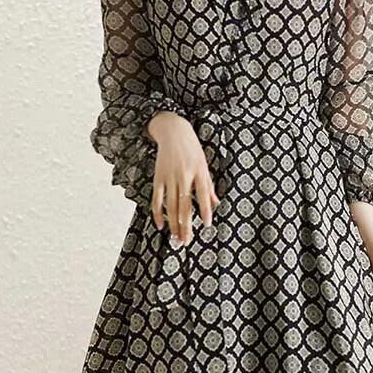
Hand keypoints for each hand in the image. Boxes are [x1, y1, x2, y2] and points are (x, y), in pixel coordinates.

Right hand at [146, 111, 220, 242]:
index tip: (207, 225)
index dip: (205, 210)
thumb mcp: (204, 165)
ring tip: (176, 238)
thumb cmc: (192, 149)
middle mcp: (184, 175)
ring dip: (173, 224)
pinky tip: (160, 225)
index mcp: (199, 171)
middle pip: (184, 204)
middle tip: (187, 240)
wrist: (173, 131)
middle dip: (186, 224)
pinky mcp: (158, 177)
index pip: (202, 194)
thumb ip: (208, 186)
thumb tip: (216, 204)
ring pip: (170, 205)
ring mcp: (169, 177)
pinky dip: (157, 213)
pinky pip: (157, 199)